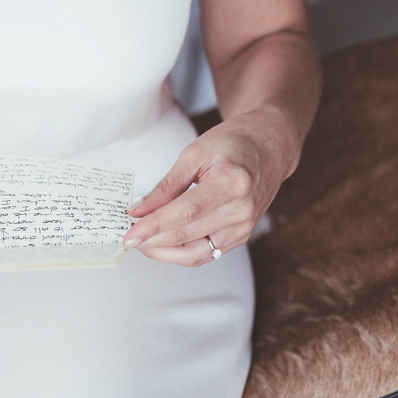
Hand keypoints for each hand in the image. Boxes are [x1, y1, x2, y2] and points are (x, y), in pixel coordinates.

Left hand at [122, 111, 296, 265]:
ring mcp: (244, 227)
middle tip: (127, 236)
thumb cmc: (233, 143)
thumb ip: (166, 186)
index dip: (153, 226)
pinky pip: (205, 254)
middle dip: (151, 240)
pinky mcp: (241, 236)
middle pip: (187, 235)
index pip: (185, 213)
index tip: (129, 235)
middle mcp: (242, 210)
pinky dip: (180, 251)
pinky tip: (162, 242)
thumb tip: (138, 211)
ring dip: (163, 251)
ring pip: (195, 253)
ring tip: (142, 240)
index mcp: (231, 182)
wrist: (270, 147)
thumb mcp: (194, 153)